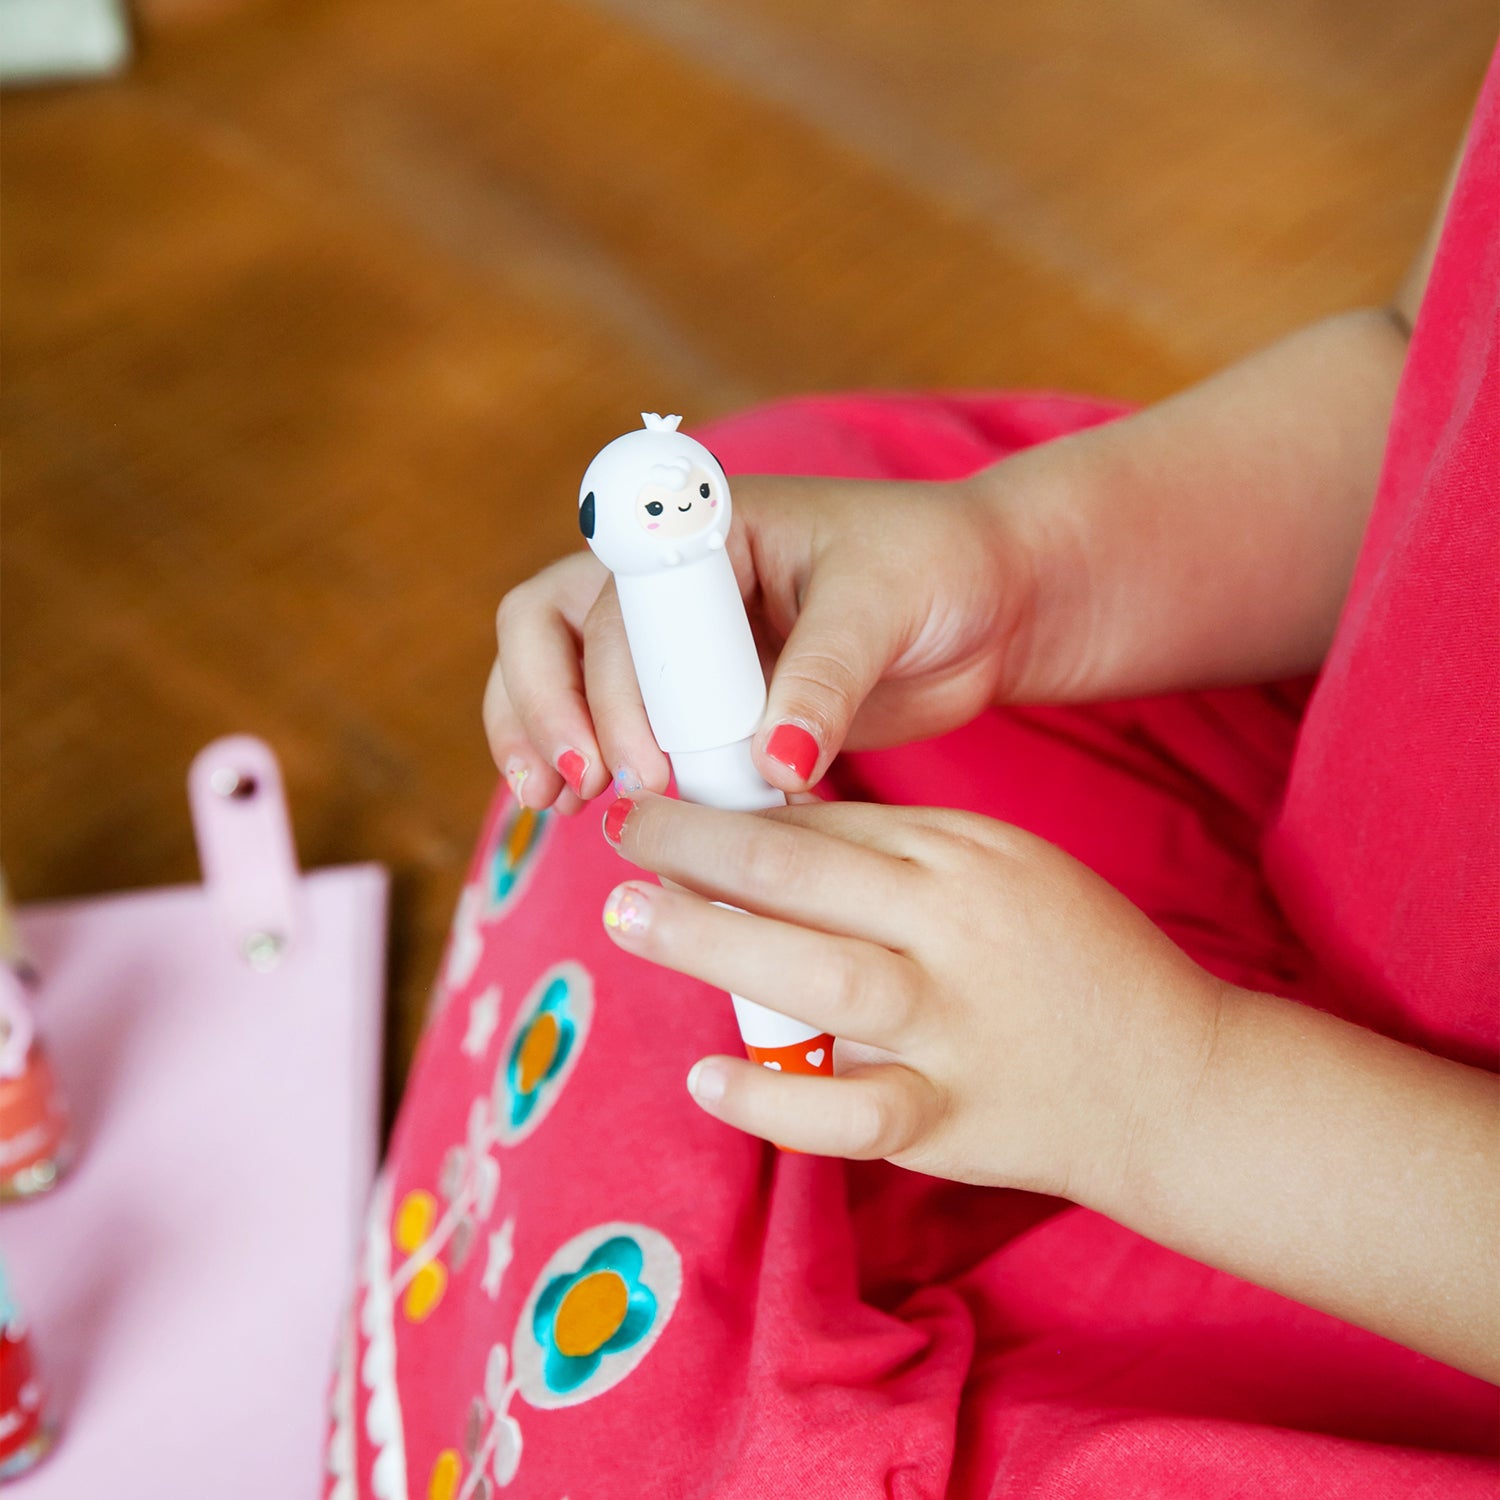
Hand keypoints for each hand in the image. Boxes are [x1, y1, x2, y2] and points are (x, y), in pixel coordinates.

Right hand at [483, 474, 1037, 808]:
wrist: (986, 605)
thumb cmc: (940, 569)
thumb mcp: (886, 606)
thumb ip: (825, 679)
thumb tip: (771, 766)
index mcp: (705, 528)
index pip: (614, 598)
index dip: (609, 684)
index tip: (645, 764)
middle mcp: (672, 577)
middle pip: (551, 624)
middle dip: (548, 707)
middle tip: (587, 790)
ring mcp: (679, 639)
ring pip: (564, 672)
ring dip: (543, 733)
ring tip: (559, 807)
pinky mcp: (701, 697)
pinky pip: (622, 727)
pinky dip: (599, 764)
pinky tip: (596, 812)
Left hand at [598, 792, 1220, 1202]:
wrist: (1182, 1080)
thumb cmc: (1080, 964)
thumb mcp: (1003, 873)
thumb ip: (900, 858)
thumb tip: (774, 835)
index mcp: (965, 859)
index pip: (826, 823)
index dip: (730, 811)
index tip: (664, 802)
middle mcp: (954, 930)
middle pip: (801, 876)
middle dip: (694, 847)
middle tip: (619, 833)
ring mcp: (952, 1028)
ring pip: (812, 974)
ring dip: (707, 943)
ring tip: (628, 919)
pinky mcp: (952, 1118)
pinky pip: (847, 1112)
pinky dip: (772, 1098)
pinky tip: (707, 1078)